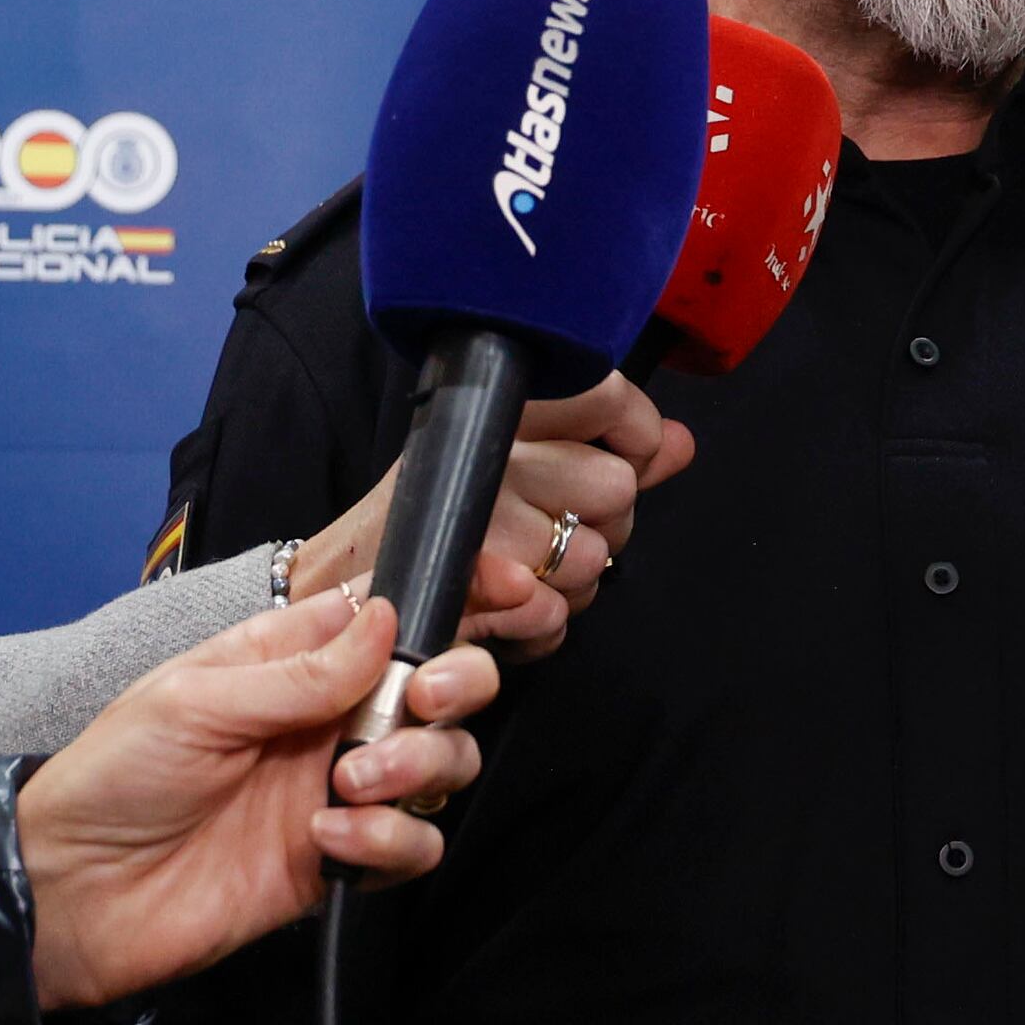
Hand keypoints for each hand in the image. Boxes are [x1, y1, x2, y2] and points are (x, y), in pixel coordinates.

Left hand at [13, 589, 493, 1007]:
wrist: (75, 896)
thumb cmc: (113, 779)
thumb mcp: (194, 701)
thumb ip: (299, 670)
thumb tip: (387, 619)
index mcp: (286, 663)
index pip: (386, 620)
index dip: (450, 604)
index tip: (502, 591)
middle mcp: (325, 722)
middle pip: (438, 689)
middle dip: (456, 686)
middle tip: (422, 701)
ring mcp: (337, 792)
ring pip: (440, 764)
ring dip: (419, 765)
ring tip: (352, 782)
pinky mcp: (340, 866)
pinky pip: (412, 846)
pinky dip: (391, 841)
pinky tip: (332, 840)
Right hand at [290, 377, 696, 659]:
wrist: (345, 591)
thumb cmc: (438, 525)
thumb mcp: (520, 469)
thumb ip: (607, 451)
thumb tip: (679, 442)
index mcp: (502, 407)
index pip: (608, 397)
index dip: (636, 436)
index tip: (627, 458)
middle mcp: (491, 451)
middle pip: (615, 488)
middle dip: (603, 528)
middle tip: (558, 533)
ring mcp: (481, 517)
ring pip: (591, 560)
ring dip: (568, 584)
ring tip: (524, 574)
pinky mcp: (471, 584)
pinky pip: (555, 615)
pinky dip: (538, 628)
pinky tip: (508, 608)